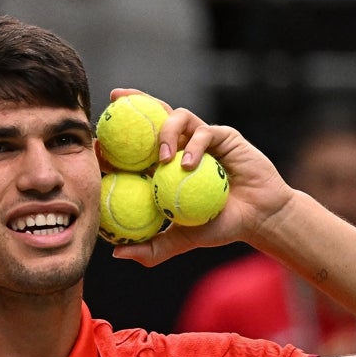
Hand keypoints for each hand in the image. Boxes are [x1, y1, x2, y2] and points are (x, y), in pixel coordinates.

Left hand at [104, 89, 293, 265]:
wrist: (258, 218)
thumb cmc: (219, 226)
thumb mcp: (181, 239)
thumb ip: (152, 248)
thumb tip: (116, 253)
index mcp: (164, 166)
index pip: (135, 146)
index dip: (115, 140)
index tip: (97, 144)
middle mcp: (180, 145)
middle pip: (152, 115)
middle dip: (132, 103)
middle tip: (114, 104)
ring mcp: (200, 138)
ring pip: (176, 117)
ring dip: (165, 132)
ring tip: (162, 156)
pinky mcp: (223, 135)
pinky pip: (204, 132)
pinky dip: (193, 146)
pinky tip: (187, 164)